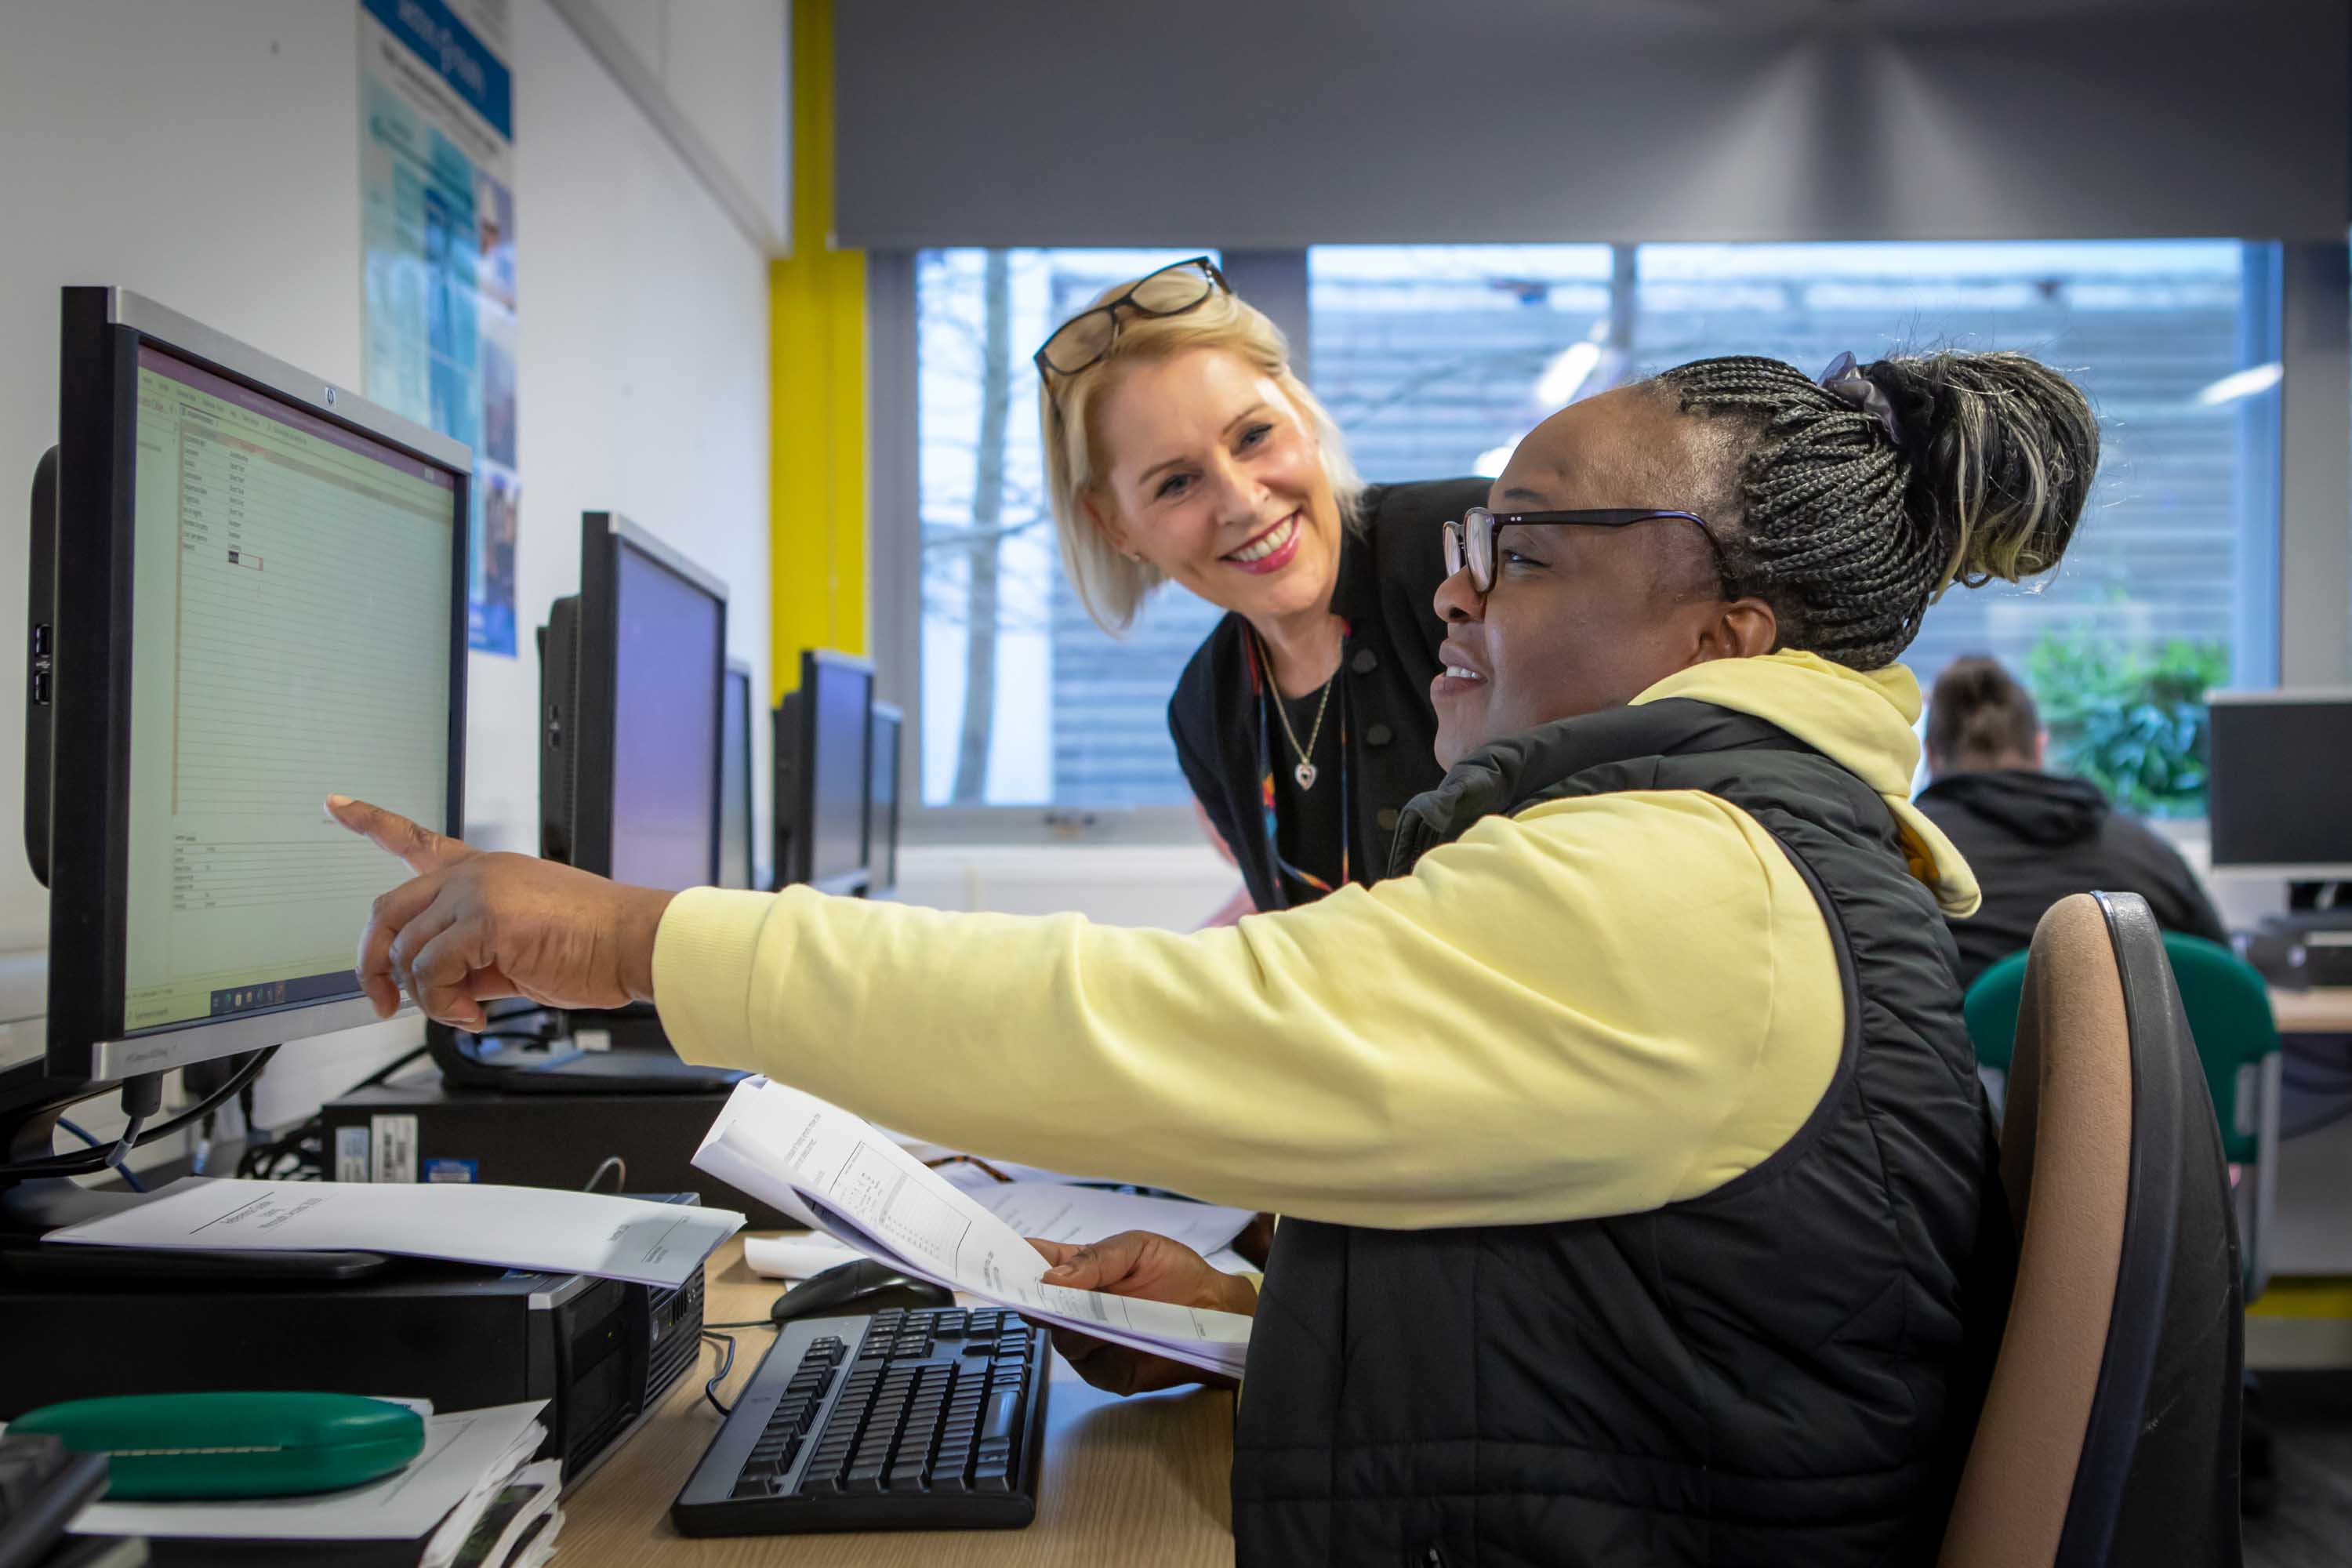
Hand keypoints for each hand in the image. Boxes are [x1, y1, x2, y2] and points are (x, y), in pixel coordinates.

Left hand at [329, 795, 675, 1030]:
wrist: (635, 943)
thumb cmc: (593, 945)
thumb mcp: (519, 947)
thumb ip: (473, 957)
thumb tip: (443, 990)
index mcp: (484, 872)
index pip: (416, 840)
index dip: (370, 821)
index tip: (336, 804)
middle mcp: (474, 874)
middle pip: (386, 911)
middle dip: (372, 964)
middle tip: (384, 1002)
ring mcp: (477, 892)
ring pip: (407, 953)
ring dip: (427, 999)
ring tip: (464, 1012)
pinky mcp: (485, 920)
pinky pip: (431, 973)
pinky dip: (444, 1005)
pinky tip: (475, 1012)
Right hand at [1024, 1230, 1256, 1395]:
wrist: (1216, 1311)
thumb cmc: (1176, 1272)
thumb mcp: (1138, 1248)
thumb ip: (1096, 1259)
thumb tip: (1051, 1277)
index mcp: (1078, 1271)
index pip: (1034, 1263)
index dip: (1010, 1261)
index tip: (992, 1258)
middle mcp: (1076, 1309)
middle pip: (1038, 1307)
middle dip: (1033, 1298)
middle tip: (1035, 1290)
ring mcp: (1088, 1342)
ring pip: (1062, 1338)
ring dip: (1073, 1323)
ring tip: (1092, 1308)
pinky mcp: (1107, 1372)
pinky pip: (1089, 1365)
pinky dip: (1099, 1349)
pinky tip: (1114, 1334)